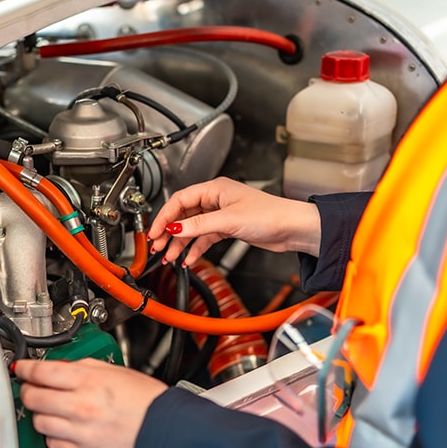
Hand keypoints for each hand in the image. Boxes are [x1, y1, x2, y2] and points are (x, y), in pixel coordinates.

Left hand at [15, 358, 167, 447]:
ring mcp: (80, 432)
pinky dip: (53, 437)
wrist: (164, 428)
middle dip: (28, 390)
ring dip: (40, 413)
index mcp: (88, 381)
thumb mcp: (114, 370)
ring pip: (39, 422)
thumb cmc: (145, 400)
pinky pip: (53, 445)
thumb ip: (82, 367)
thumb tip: (58, 368)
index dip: (25, 368)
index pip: (41, 372)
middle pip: (33, 397)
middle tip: (32, 388)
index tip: (21, 368)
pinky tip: (63, 429)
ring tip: (51, 409)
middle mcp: (81, 406)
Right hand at [148, 177, 320, 266]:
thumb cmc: (269, 214)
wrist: (292, 228)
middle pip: (184, 215)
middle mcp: (216, 200)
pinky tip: (189, 258)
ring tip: (170, 256)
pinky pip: (205, 238)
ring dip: (180, 243)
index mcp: (214, 189)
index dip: (164, 216)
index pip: (180, 200)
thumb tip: (175, 228)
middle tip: (157, 246)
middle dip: (169, 232)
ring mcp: (221, 214)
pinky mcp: (228, 228)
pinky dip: (196, 248)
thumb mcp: (228, 220)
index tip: (154, 231)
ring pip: (193, 228)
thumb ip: (199, 225)